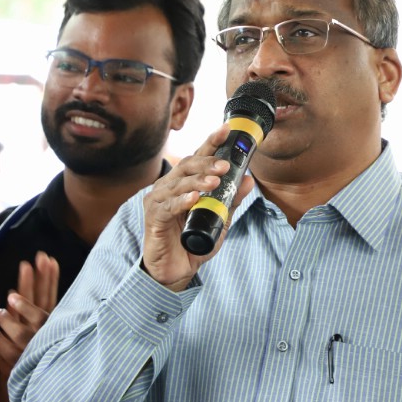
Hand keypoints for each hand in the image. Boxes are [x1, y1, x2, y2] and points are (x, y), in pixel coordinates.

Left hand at [0, 251, 58, 381]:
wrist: (32, 383)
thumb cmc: (34, 348)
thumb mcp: (37, 325)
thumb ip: (31, 305)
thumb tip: (21, 281)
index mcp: (47, 322)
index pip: (49, 297)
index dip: (49, 278)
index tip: (46, 260)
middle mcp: (41, 333)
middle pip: (38, 307)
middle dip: (33, 286)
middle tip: (26, 266)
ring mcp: (30, 348)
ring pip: (22, 332)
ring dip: (13, 318)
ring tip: (3, 306)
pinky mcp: (17, 363)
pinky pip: (5, 350)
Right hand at [140, 124, 254, 291]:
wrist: (175, 271)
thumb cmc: (193, 241)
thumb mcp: (218, 220)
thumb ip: (231, 200)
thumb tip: (248, 180)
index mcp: (184, 182)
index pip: (198, 157)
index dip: (211, 142)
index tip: (226, 129)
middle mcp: (169, 187)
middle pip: (186, 165)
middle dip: (207, 162)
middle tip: (225, 165)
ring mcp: (158, 201)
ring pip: (178, 183)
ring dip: (197, 181)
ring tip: (215, 182)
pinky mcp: (153, 218)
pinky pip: (167, 206)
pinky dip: (181, 201)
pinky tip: (194, 199)